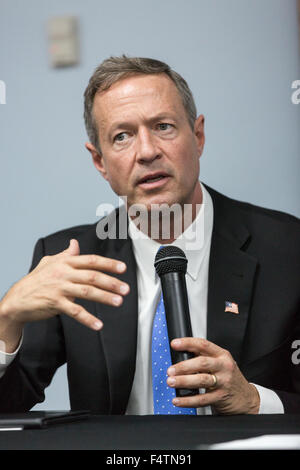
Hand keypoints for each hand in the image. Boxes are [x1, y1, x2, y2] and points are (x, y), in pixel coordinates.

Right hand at [0, 239, 129, 334]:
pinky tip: (98, 325)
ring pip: (87, 292)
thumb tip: (75, 243)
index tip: (123, 269)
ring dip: (104, 297)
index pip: (91, 260)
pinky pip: (75, 311)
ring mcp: (60, 288)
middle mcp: (64, 273)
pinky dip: (88, 319)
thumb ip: (66, 254)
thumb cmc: (36, 279)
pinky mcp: (55, 303)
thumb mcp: (49, 262)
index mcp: (65, 262)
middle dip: (111, 282)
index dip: (108, 263)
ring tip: (118, 302)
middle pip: (92, 276)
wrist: (18, 298)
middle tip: (126, 289)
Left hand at [167, 337, 259, 414]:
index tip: (174, 344)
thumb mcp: (220, 363)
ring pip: (201, 380)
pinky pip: (202, 399)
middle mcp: (224, 366)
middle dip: (183, 366)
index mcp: (222, 355)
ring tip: (171, 382)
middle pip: (202, 363)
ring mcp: (223, 382)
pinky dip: (188, 400)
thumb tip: (180, 354)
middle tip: (170, 370)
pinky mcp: (221, 397)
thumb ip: (204, 357)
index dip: (188, 343)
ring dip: (184, 381)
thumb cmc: (229, 378)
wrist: (246, 398)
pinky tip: (178, 400)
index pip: (203, 345)